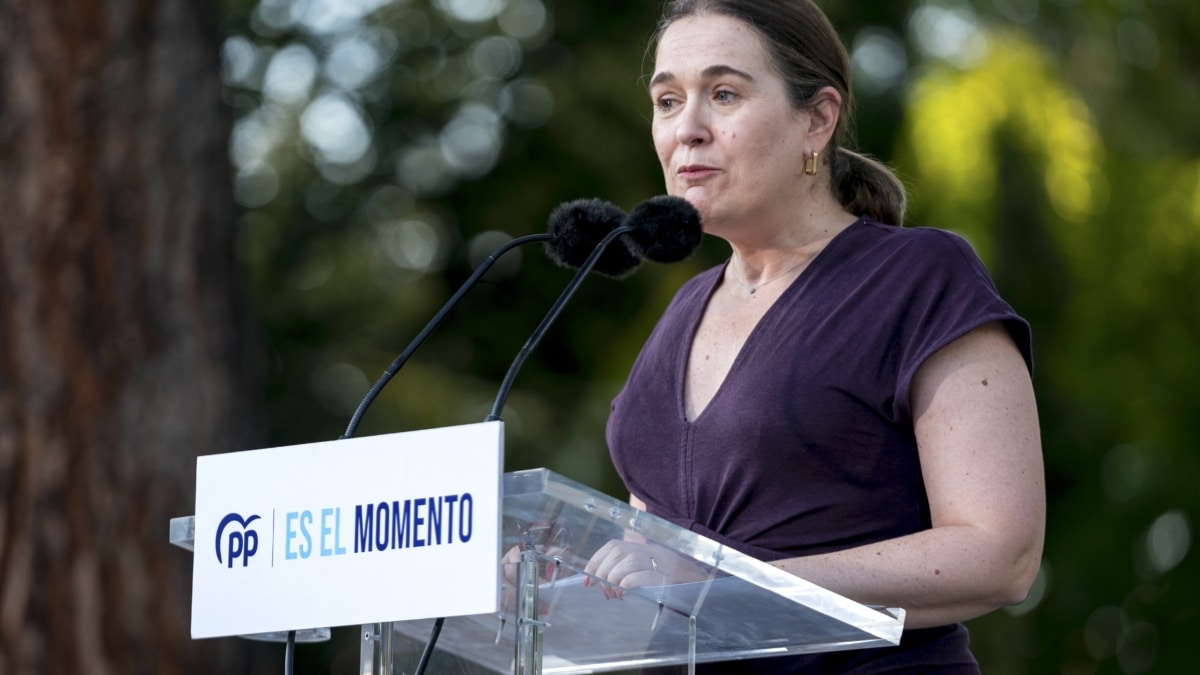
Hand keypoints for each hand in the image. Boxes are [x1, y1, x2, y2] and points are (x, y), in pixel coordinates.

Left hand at [582, 540, 706, 598]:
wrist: (703, 588)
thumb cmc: (673, 584)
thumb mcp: (650, 572)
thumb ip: (629, 572)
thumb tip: (602, 586)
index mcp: (647, 549)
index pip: (614, 545)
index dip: (596, 561)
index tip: (586, 580)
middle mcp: (654, 552)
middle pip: (618, 552)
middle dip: (603, 572)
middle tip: (603, 590)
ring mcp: (663, 564)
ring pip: (628, 562)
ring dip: (614, 579)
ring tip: (614, 594)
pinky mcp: (668, 579)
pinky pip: (642, 576)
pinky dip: (627, 584)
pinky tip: (625, 592)